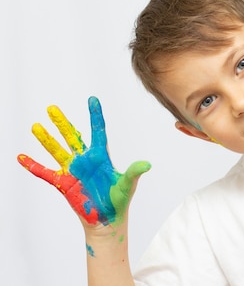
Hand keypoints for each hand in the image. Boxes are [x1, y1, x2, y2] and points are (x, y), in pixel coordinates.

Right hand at [17, 96, 150, 226]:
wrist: (107, 220)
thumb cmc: (119, 200)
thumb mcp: (127, 184)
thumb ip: (133, 172)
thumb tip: (147, 165)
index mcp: (101, 156)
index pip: (98, 131)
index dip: (95, 115)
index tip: (92, 99)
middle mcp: (85, 160)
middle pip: (72, 137)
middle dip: (62, 123)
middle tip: (52, 108)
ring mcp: (73, 171)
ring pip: (57, 150)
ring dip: (46, 139)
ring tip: (36, 126)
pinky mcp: (63, 184)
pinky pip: (45, 173)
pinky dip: (33, 166)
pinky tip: (21, 157)